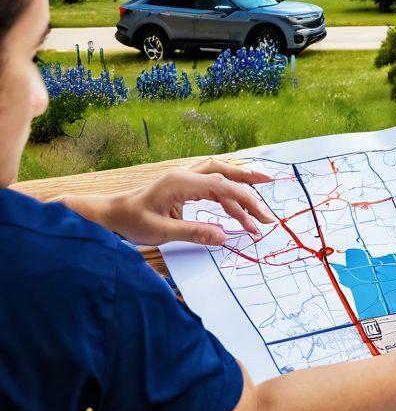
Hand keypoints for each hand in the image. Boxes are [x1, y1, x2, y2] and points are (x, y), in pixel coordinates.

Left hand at [64, 158, 275, 246]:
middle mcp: (185, 175)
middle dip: (249, 182)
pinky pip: (211, 186)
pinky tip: (235, 209)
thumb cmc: (131, 221)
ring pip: (219, 176)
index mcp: (181, 182)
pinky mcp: (182, 187)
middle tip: (270, 187)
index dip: (245, 200)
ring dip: (239, 187)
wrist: (110, 214)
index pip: (222, 186)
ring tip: (258, 204)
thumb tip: (225, 238)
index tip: (260, 218)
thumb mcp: (163, 232)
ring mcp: (184, 179)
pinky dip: (226, 196)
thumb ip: (195, 232)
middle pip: (224, 173)